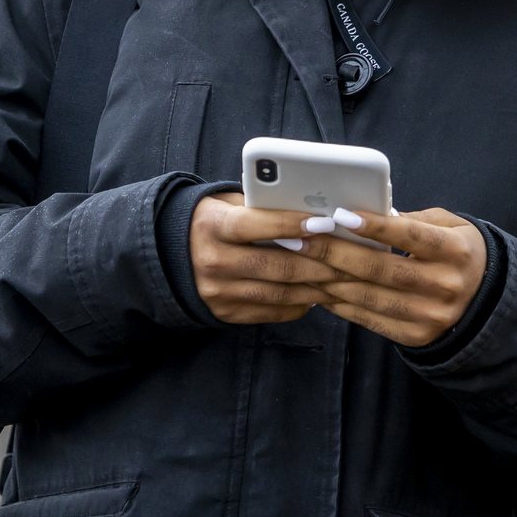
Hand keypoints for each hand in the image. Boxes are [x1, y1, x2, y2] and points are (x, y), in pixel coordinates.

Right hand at [188, 192, 341, 323]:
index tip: (325, 223)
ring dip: (315, 288)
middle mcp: (213, 261)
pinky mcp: (224, 313)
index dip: (293, 224)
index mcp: (213, 226)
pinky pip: (269, 312)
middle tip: (349, 259)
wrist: (167, 254)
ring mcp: (218, 292)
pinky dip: (297, 305)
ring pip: (278, 293)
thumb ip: (261, 206)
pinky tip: (315, 295)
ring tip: (340, 280)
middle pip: (277, 265)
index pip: (258, 225)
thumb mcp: (227, 203)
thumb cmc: (212, 220)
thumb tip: (310, 208)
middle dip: (319, 263)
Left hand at [290, 207, 487, 347]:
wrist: (485, 300)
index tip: (340, 214)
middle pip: (382, 268)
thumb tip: (368, 214)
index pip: (411, 236)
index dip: (375, 226)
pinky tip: (321, 289)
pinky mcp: (415, 337)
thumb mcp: (448, 225)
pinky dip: (342, 305)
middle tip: (302, 238)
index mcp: (456, 252)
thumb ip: (412, 220)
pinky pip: (370, 320)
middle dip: (336, 252)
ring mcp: (430, 316)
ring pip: (370, 296)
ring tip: (301, 262)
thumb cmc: (457, 251)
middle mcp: (445, 286)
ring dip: (330, 279)